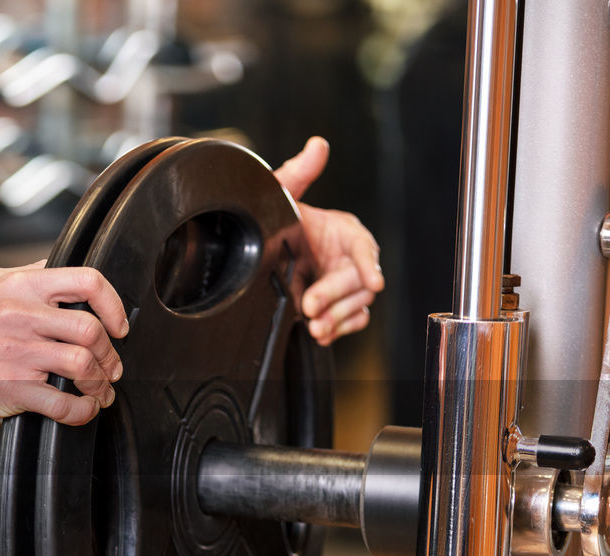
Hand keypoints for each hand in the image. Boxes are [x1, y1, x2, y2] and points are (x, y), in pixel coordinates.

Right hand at [0, 262, 128, 425]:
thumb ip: (29, 275)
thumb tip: (64, 268)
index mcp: (20, 287)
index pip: (88, 282)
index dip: (114, 305)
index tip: (118, 325)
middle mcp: (20, 316)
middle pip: (92, 330)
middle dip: (110, 355)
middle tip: (110, 367)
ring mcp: (16, 353)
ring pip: (83, 366)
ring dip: (100, 385)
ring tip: (98, 391)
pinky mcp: (11, 388)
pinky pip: (63, 403)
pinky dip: (82, 411)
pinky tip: (82, 410)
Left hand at [274, 137, 384, 345]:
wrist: (257, 255)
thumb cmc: (276, 223)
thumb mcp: (278, 198)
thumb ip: (297, 174)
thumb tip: (317, 146)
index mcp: (342, 231)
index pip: (363, 246)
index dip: (368, 264)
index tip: (373, 281)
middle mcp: (347, 258)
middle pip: (358, 281)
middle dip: (337, 294)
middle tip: (310, 304)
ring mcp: (342, 285)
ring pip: (357, 304)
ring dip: (338, 317)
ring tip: (315, 326)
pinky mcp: (335, 307)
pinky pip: (349, 320)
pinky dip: (338, 329)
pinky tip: (321, 333)